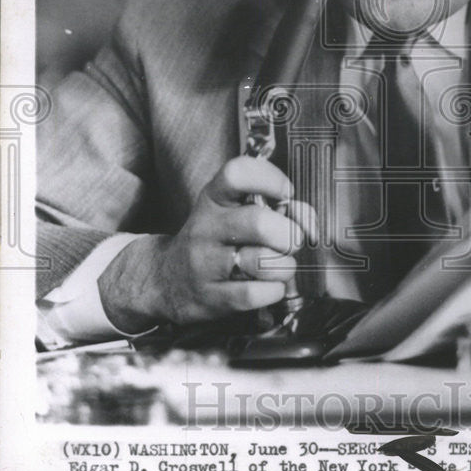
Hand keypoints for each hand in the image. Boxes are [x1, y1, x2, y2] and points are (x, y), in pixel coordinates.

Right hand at [98, 156, 316, 330]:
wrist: (166, 280)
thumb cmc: (215, 241)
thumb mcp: (232, 213)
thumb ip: (273, 208)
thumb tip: (304, 216)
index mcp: (214, 199)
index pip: (237, 174)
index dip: (269, 179)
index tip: (286, 192)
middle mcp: (206, 227)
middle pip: (258, 222)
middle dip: (289, 234)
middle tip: (293, 241)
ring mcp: (204, 263)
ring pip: (260, 261)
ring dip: (284, 266)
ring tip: (281, 266)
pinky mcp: (209, 296)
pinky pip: (253, 294)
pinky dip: (273, 291)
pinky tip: (270, 286)